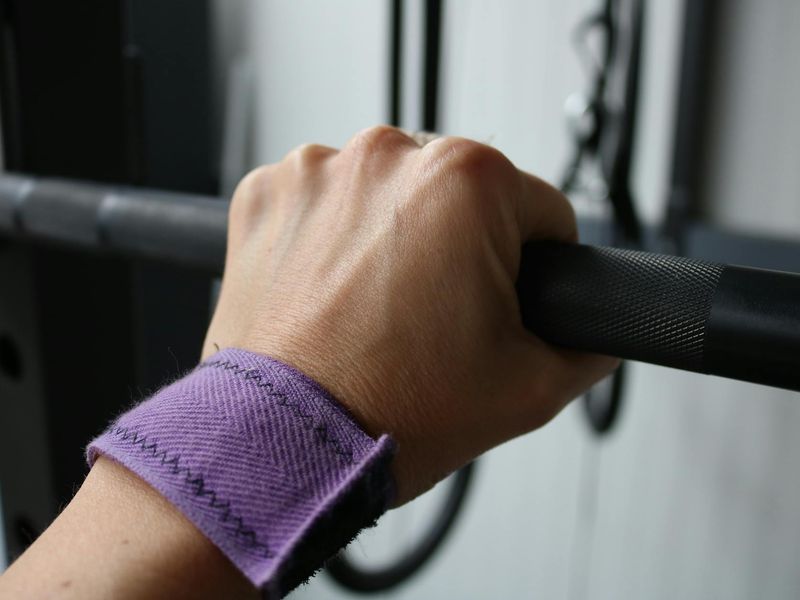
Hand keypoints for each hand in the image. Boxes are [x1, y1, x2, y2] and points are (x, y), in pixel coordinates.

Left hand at [203, 126, 616, 503]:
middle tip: (431, 316)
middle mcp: (389, 155)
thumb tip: (598, 334)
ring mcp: (317, 170)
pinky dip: (331, 237)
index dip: (532, 265)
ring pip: (389, 195)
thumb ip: (589, 347)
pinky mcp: (267, 194)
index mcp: (467, 181)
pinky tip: (330, 292)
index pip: (540, 210)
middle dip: (458, 246)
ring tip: (373, 309)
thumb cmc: (389, 412)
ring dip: (391, 236)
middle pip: (459, 196)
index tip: (498, 299)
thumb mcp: (530, 388)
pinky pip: (324, 203)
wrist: (281, 444)